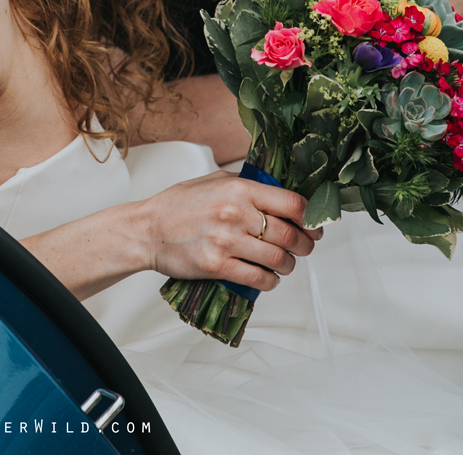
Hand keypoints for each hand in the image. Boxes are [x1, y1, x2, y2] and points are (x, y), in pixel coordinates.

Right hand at [136, 171, 320, 291]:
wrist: (147, 229)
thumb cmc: (179, 205)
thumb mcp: (216, 181)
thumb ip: (249, 186)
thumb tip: (282, 195)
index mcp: (239, 189)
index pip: (292, 204)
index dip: (311, 217)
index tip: (314, 225)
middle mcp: (235, 214)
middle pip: (290, 235)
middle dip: (305, 245)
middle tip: (305, 247)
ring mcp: (226, 241)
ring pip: (278, 259)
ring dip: (288, 265)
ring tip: (285, 263)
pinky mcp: (217, 266)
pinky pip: (258, 279)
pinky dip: (270, 282)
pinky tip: (268, 278)